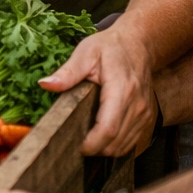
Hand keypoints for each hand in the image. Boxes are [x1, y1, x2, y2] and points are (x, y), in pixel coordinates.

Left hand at [40, 21, 156, 155]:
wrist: (137, 43)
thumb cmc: (110, 47)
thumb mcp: (85, 53)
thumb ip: (67, 72)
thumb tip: (45, 85)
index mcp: (121, 89)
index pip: (108, 128)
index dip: (91, 143)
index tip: (75, 146)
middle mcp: (137, 105)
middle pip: (115, 142)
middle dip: (94, 149)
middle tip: (74, 142)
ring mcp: (144, 113)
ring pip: (124, 146)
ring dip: (104, 149)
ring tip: (85, 139)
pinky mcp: (147, 118)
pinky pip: (131, 142)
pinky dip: (115, 145)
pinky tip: (100, 136)